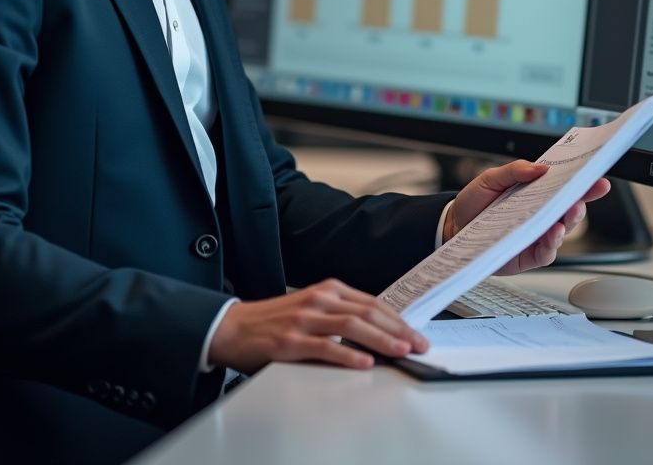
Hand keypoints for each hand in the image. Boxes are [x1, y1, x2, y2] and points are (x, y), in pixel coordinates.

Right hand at [208, 279, 428, 373]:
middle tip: (419, 345)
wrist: (233, 327)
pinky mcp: (290, 341)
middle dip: (398, 330)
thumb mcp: (312, 308)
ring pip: (352, 326)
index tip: (417, 334)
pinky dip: (348, 354)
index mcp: (328, 290)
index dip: (397, 319)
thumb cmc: (275, 321)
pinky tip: (365, 361)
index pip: (372, 303)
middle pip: (368, 312)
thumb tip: (379, 333)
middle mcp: (319, 300)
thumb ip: (340, 315)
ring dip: (382, 340)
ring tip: (401, 351)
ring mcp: (304, 319)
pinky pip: (325, 347)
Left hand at [442, 160, 610, 273]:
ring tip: (569, 213)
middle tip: (582, 196)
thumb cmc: (474, 201)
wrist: (452, 225)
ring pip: (562, 232)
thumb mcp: (491, 178)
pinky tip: (552, 234)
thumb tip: (541, 168)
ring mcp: (535, 236)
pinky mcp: (526, 256)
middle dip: (580, 202)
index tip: (597, 178)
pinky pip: (545, 253)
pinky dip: (552, 245)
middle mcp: (539, 216)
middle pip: (568, 210)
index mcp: (535, 194)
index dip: (583, 184)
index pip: (563, 188)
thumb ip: (515, 171)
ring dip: (569, 223)